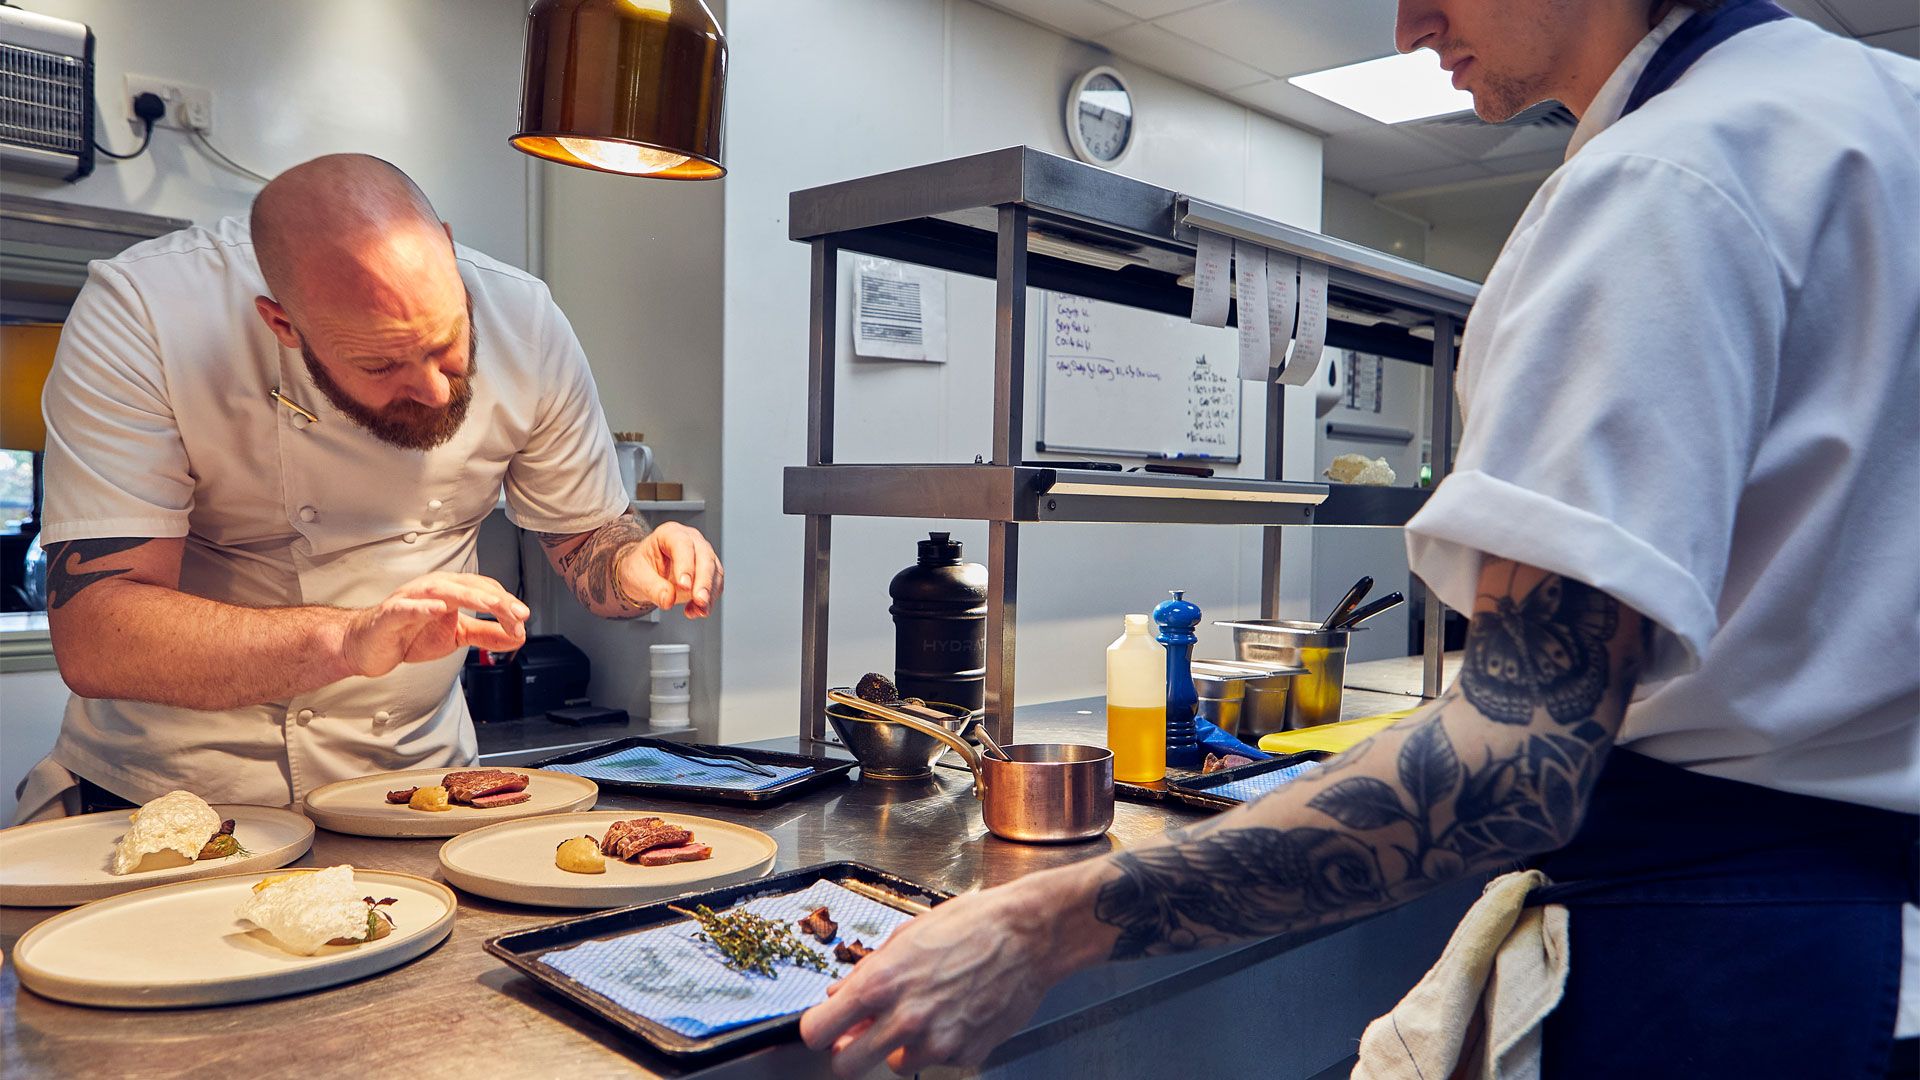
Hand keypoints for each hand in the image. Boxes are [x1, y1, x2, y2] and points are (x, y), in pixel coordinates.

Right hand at [340, 572, 528, 677]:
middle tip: (519, 614)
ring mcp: (411, 598)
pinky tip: (439, 608)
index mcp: (450, 590)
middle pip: (470, 587)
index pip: (484, 590)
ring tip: (491, 606)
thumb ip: (486, 635)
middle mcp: (433, 588)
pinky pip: (408, 607)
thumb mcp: (456, 636)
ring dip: (470, 597)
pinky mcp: (391, 613)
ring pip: (444, 591)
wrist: (368, 647)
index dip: (506, 604)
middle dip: (497, 600)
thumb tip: (518, 637)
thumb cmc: (408, 634)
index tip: (523, 621)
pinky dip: (423, 606)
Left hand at [617, 521, 722, 617]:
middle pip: (704, 557)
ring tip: (698, 610)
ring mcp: (702, 554)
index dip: (685, 565)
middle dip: (704, 582)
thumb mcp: (638, 577)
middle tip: (699, 600)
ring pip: (715, 571)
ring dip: (709, 593)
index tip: (684, 585)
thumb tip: (668, 600)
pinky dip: (709, 600)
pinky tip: (696, 610)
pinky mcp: (709, 571)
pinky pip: (716, 585)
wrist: (645, 575)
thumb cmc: (641, 567)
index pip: (682, 544)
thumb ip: (653, 588)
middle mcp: (690, 540)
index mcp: (670, 533)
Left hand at [799, 870, 1093, 1076]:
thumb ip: (867, 973)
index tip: (827, 1026)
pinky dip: (941, 1043)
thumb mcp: (907, 936)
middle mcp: (905, 1018)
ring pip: (895, 1064)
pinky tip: (956, 1012)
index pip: (817, 1031)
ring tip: (927, 1011)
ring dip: (901, 1045)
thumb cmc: (973, 925)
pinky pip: (936, 1059)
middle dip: (849, 1052)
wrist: (1029, 936)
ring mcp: (936, 1042)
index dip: (819, 1029)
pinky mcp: (965, 1054)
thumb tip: (839, 998)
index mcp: (882, 982)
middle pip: (846, 1067)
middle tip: (862, 1035)